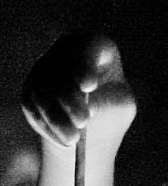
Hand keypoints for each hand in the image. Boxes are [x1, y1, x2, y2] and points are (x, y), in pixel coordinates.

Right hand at [21, 30, 134, 150]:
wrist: (90, 124)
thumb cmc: (113, 107)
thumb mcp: (119, 106)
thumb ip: (108, 103)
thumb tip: (89, 106)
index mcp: (95, 47)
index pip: (88, 45)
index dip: (85, 63)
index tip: (88, 86)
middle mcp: (66, 50)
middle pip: (62, 68)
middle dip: (70, 98)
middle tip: (83, 122)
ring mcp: (44, 67)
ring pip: (44, 89)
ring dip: (57, 117)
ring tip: (74, 140)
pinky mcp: (31, 87)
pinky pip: (33, 105)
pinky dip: (47, 124)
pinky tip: (63, 141)